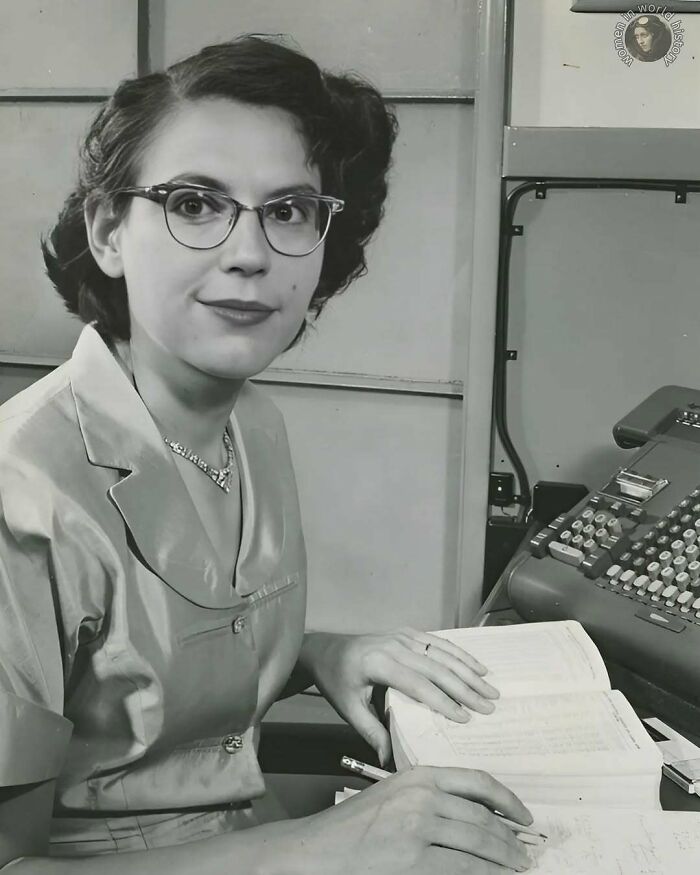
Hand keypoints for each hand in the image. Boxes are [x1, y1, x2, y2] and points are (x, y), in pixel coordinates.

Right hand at [282, 766, 532, 874]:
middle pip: (483, 818)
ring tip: (519, 869)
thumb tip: (475, 819)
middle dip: (511, 840)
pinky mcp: (416, 861)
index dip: (508, 800)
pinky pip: (465, 869)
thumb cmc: (353, 827)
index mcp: (419, 776)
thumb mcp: (394, 797)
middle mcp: (423, 797)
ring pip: (480, 844)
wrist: (319, 851)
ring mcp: (420, 829)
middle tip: (526, 854)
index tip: (525, 817)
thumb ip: (430, 800)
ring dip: (506, 860)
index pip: (477, 782)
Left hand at [299, 629, 498, 764]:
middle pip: (436, 667)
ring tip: (490, 687)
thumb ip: (371, 732)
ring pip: (442, 653)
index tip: (465, 718)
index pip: (418, 684)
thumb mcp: (348, 709)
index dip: (443, 701)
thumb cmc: (336, 681)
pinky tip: (477, 665)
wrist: (325, 649)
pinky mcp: (407, 633)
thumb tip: (390, 761)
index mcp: (378, 663)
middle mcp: (394, 645)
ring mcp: (402, 636)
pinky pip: (437, 642)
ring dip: (469, 670)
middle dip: (466, 688)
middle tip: (489, 706)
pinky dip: (460, 654)